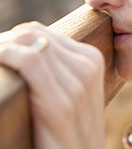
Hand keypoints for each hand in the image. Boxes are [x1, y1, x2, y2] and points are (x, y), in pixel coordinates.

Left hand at [0, 21, 105, 148]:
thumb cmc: (69, 130)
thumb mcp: (71, 92)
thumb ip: (57, 68)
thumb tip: (22, 48)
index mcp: (90, 59)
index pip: (41, 32)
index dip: (12, 39)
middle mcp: (88, 64)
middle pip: (33, 33)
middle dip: (3, 41)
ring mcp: (78, 83)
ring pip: (29, 41)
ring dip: (1, 48)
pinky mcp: (62, 104)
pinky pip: (30, 60)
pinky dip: (6, 56)